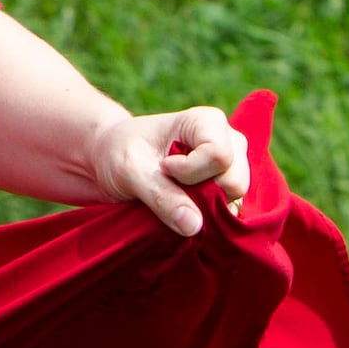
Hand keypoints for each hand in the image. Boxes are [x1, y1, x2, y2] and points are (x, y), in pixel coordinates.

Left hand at [86, 106, 250, 235]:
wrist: (112, 159)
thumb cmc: (120, 152)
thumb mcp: (132, 171)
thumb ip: (162, 197)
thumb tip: (195, 226)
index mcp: (208, 121)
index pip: (219, 156)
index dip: (190, 172)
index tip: (163, 167)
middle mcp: (230, 141)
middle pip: (235, 181)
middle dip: (201, 194)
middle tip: (168, 184)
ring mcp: (233, 166)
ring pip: (235, 200)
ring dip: (204, 207)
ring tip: (174, 193)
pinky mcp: (228, 188)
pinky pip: (231, 212)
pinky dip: (208, 217)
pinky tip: (184, 207)